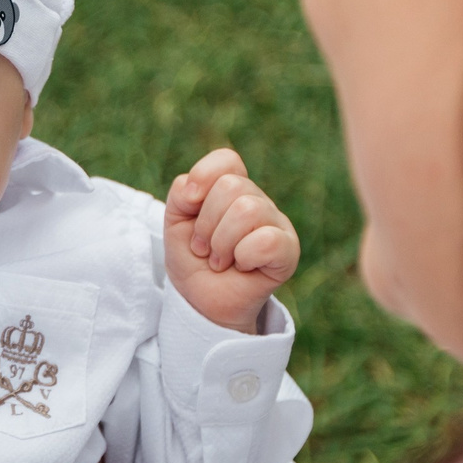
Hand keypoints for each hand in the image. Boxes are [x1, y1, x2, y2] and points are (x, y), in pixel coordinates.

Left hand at [164, 147, 299, 332]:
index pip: (227, 160)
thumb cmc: (193, 260)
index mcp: (233, 189)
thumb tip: (196, 189)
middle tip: (205, 248)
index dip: (204, 176)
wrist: (201, 302)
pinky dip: (244, 256)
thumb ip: (181, 195)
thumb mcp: (175, 223)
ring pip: (247, 210)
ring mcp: (276, 224)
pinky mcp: (288, 251)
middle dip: (206, 224)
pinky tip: (243, 267)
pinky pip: (266, 239)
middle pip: (231, 187)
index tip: (189, 204)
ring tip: (220, 260)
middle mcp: (258, 202)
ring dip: (221, 243)